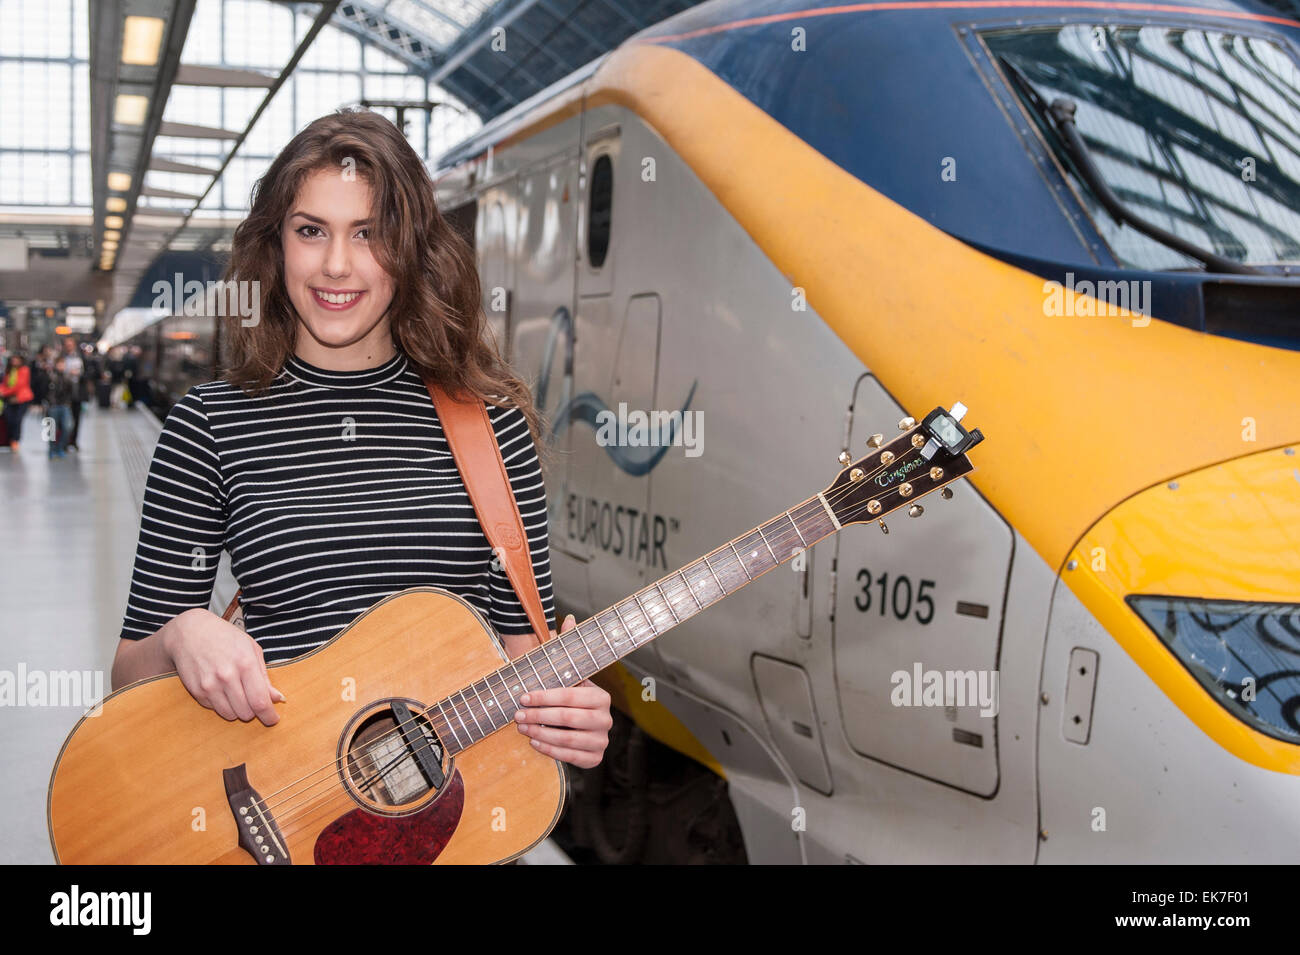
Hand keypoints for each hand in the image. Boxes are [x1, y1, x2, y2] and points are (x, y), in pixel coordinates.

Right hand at [164, 608, 285, 725]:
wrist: (189, 632)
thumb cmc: (225, 638)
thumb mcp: (251, 649)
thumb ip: (265, 677)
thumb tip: (278, 699)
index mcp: (245, 663)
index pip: (260, 701)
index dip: (269, 715)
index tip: (273, 720)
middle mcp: (227, 676)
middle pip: (246, 712)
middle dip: (253, 711)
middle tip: (253, 701)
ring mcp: (209, 685)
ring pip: (230, 714)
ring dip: (237, 710)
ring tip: (237, 693)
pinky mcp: (196, 691)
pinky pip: (214, 709)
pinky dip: (221, 704)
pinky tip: (220, 688)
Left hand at [513, 613, 612, 768]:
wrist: (579, 725)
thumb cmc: (568, 695)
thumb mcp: (568, 672)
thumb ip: (568, 646)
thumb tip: (570, 619)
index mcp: (601, 697)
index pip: (570, 696)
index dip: (545, 696)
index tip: (523, 696)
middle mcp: (606, 719)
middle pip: (568, 718)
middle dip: (539, 716)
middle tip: (517, 714)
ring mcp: (601, 741)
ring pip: (568, 739)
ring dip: (541, 734)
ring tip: (522, 728)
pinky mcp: (595, 759)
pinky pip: (571, 757)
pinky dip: (551, 750)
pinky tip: (534, 742)